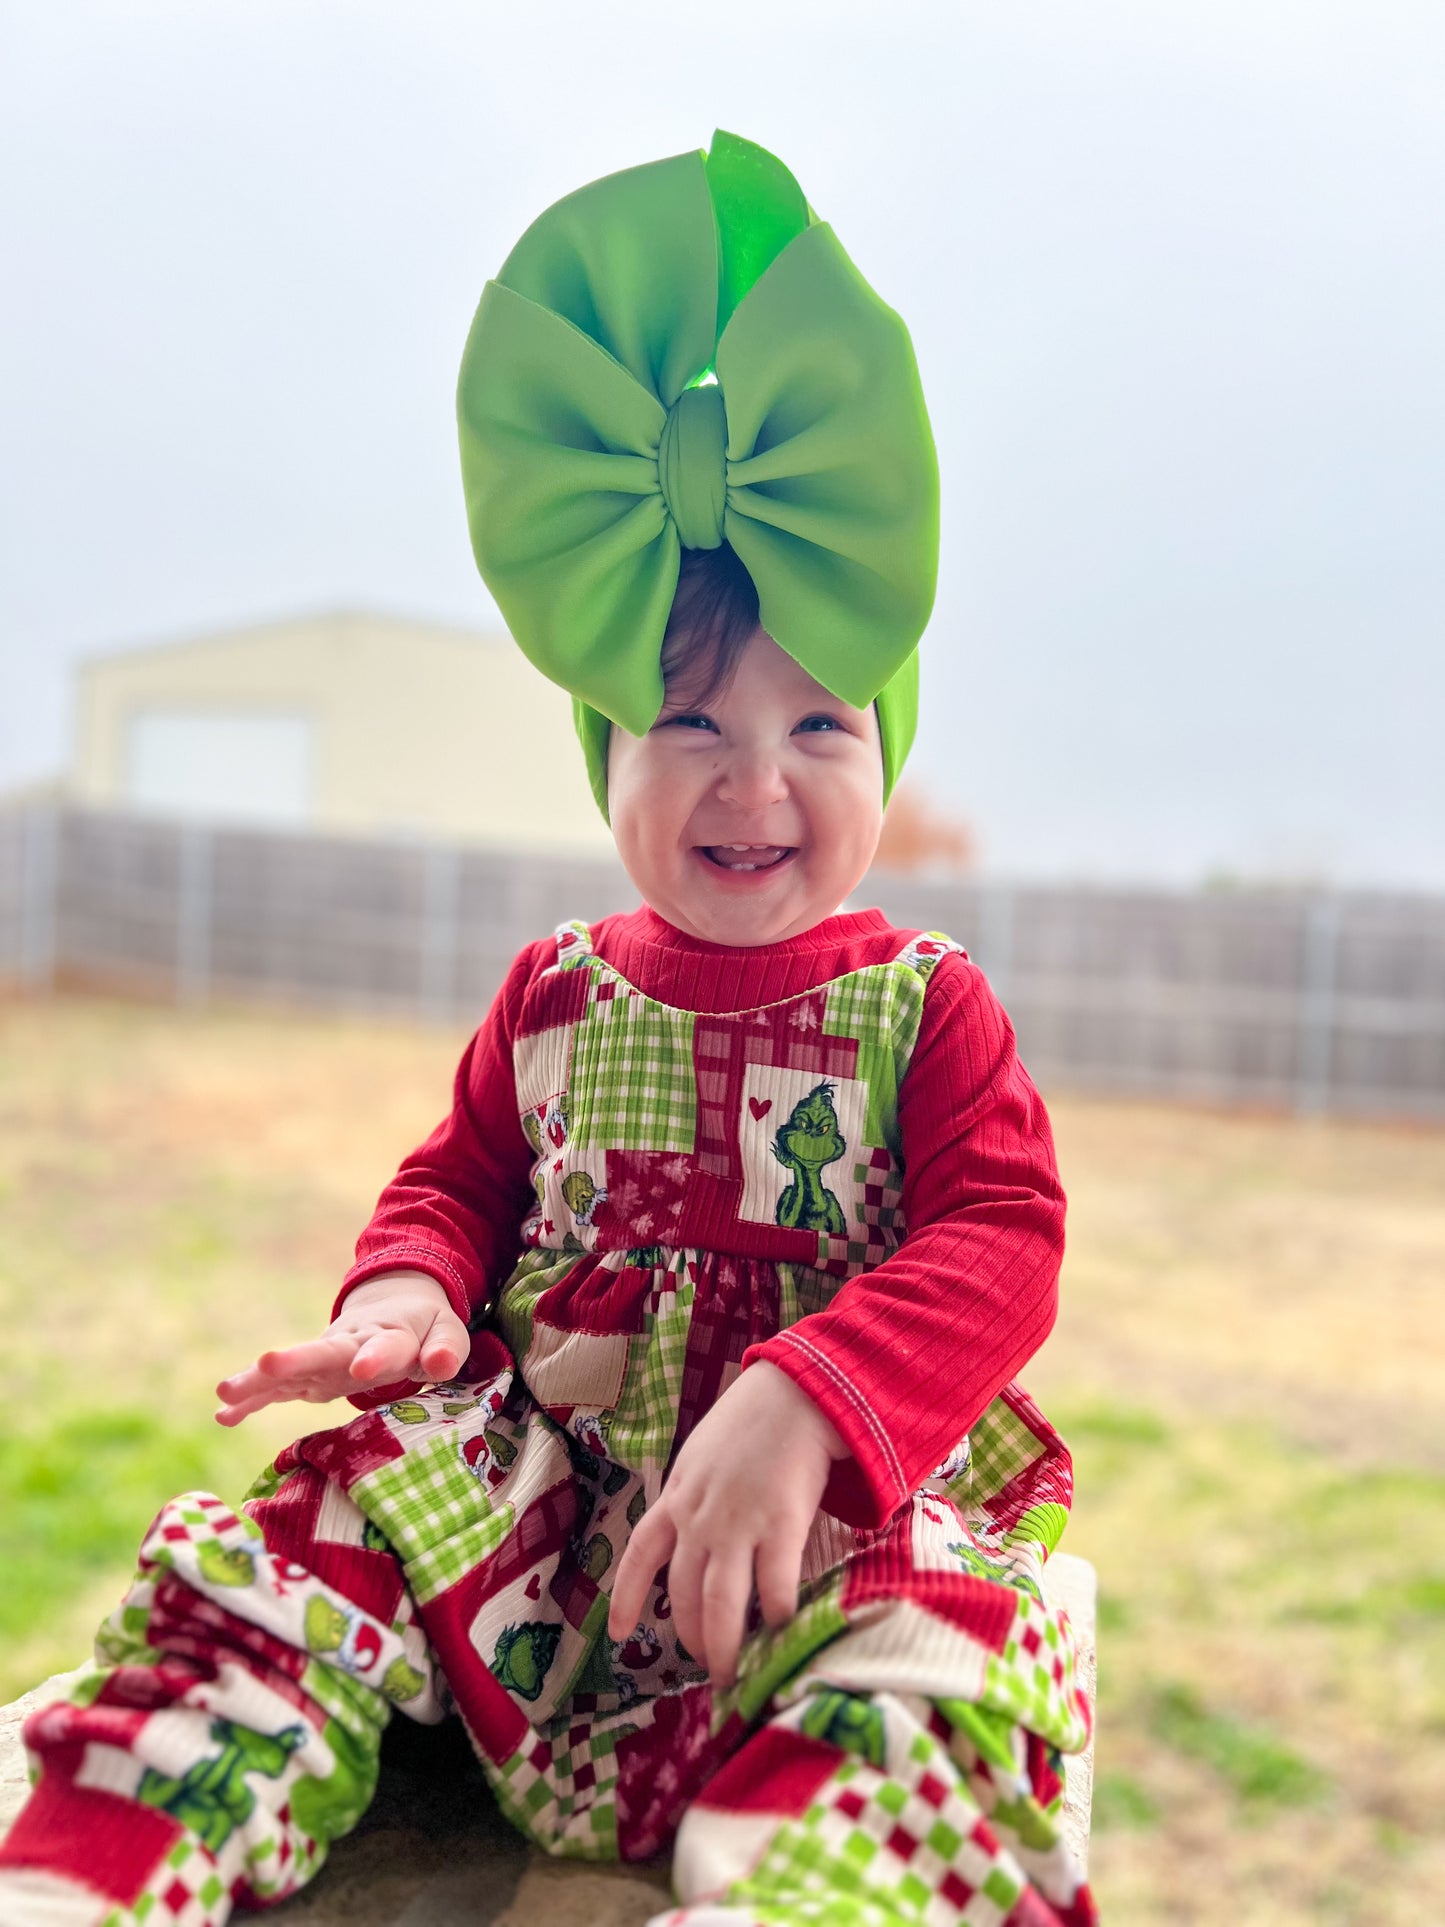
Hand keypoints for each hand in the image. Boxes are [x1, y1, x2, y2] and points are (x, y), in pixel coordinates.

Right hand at [215, 1271, 468, 1426]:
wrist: (394, 1308)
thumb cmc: (424, 1329)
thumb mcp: (446, 1332)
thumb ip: (446, 1348)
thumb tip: (441, 1364)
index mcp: (388, 1335)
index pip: (383, 1347)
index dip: (374, 1356)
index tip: (363, 1369)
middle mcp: (348, 1345)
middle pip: (322, 1352)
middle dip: (295, 1359)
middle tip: (266, 1362)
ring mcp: (324, 1361)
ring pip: (289, 1370)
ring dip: (259, 1381)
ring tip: (225, 1393)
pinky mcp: (308, 1377)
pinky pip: (278, 1390)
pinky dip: (252, 1401)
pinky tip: (223, 1415)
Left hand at [607, 1361, 846, 1690]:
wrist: (796, 1392)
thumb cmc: (754, 1420)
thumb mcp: (704, 1455)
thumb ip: (698, 1494)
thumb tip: (699, 1529)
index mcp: (678, 1497)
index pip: (641, 1554)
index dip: (627, 1597)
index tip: (617, 1632)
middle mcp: (700, 1517)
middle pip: (683, 1594)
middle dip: (691, 1637)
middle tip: (706, 1666)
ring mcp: (737, 1524)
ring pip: (721, 1604)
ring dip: (724, 1646)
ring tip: (732, 1673)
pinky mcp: (780, 1525)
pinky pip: (773, 1587)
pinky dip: (777, 1615)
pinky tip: (783, 1630)